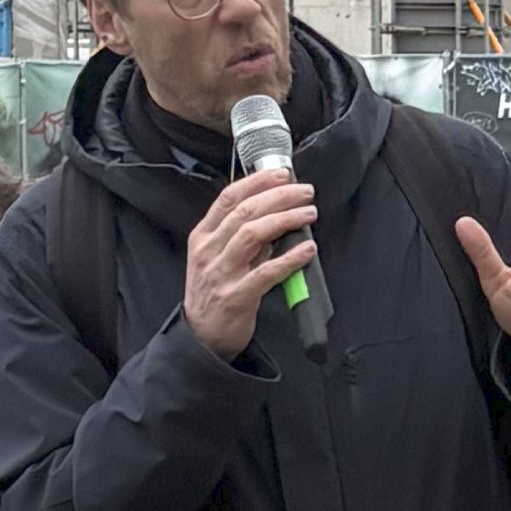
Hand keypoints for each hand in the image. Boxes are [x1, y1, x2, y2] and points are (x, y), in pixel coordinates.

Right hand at [182, 169, 318, 360]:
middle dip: (278, 196)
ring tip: (309, 214)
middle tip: (305, 192)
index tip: (282, 173)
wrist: (202, 336)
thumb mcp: (218, 259)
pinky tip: (308, 249)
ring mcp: (220, 274)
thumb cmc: (214, 292)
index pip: (229, 198)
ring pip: (252, 235)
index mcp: (202, 236)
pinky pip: (266, 272)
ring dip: (285, 219)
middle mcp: (208, 251)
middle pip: (245, 212)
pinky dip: (290, 258)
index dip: (257, 182)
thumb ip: (242, 237)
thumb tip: (276, 213)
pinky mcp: (236, 296)